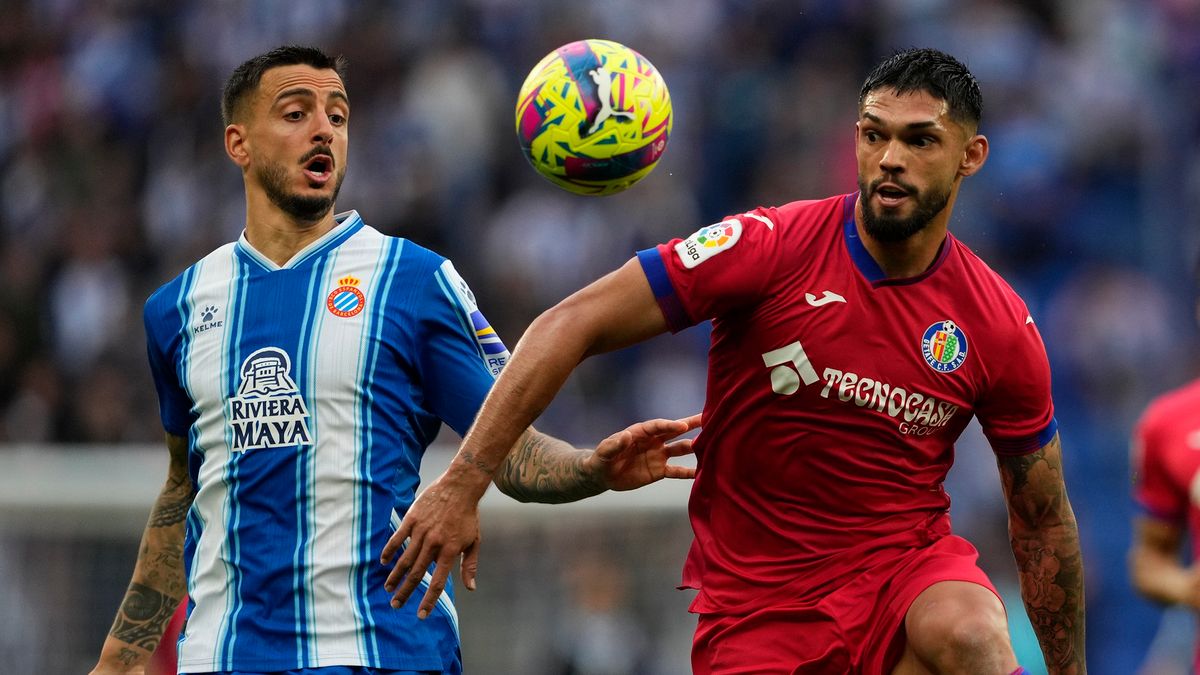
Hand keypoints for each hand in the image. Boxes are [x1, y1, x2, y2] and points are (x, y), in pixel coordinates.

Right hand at [380, 467, 488, 618]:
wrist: (460, 487)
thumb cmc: (468, 516)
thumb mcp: (474, 541)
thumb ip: (469, 565)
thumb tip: (470, 588)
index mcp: (449, 551)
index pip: (437, 583)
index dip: (428, 601)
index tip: (420, 614)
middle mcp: (433, 544)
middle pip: (416, 574)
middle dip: (405, 592)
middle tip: (395, 605)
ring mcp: (421, 531)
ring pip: (405, 559)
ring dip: (395, 576)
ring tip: (388, 588)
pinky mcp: (412, 519)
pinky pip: (398, 538)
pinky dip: (390, 551)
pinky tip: (384, 562)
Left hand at [586, 414, 699, 490]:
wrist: (602, 475)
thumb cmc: (601, 459)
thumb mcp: (604, 453)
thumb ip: (614, 445)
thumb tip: (625, 436)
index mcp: (640, 432)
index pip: (658, 426)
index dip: (670, 425)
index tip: (682, 425)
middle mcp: (653, 441)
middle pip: (674, 431)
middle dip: (690, 425)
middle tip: (708, 418)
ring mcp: (658, 455)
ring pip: (679, 449)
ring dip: (694, 447)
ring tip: (712, 444)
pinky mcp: (659, 471)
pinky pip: (677, 471)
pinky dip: (689, 472)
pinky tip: (702, 472)